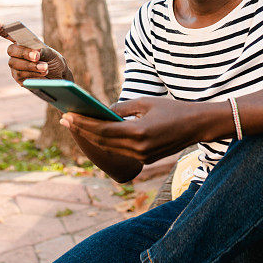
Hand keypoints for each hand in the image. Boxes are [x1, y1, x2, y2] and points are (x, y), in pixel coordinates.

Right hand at [0, 20, 70, 84]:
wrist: (58, 77)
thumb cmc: (54, 61)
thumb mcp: (52, 54)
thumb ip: (44, 51)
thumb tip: (36, 51)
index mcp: (23, 42)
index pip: (9, 34)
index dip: (1, 28)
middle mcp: (16, 53)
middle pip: (11, 50)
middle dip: (24, 52)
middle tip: (37, 56)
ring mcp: (15, 66)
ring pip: (15, 64)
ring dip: (31, 66)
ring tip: (45, 68)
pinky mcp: (18, 78)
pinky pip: (20, 75)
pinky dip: (32, 74)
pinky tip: (42, 74)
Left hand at [60, 97, 218, 163]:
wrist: (197, 126)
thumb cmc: (172, 109)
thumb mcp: (146, 103)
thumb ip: (122, 108)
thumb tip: (103, 111)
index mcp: (138, 133)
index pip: (103, 129)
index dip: (83, 123)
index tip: (67, 115)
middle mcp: (138, 149)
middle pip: (102, 141)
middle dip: (82, 130)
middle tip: (65, 119)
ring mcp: (142, 157)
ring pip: (109, 148)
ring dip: (92, 137)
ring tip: (76, 125)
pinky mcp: (146, 160)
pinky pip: (121, 151)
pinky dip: (107, 142)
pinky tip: (96, 133)